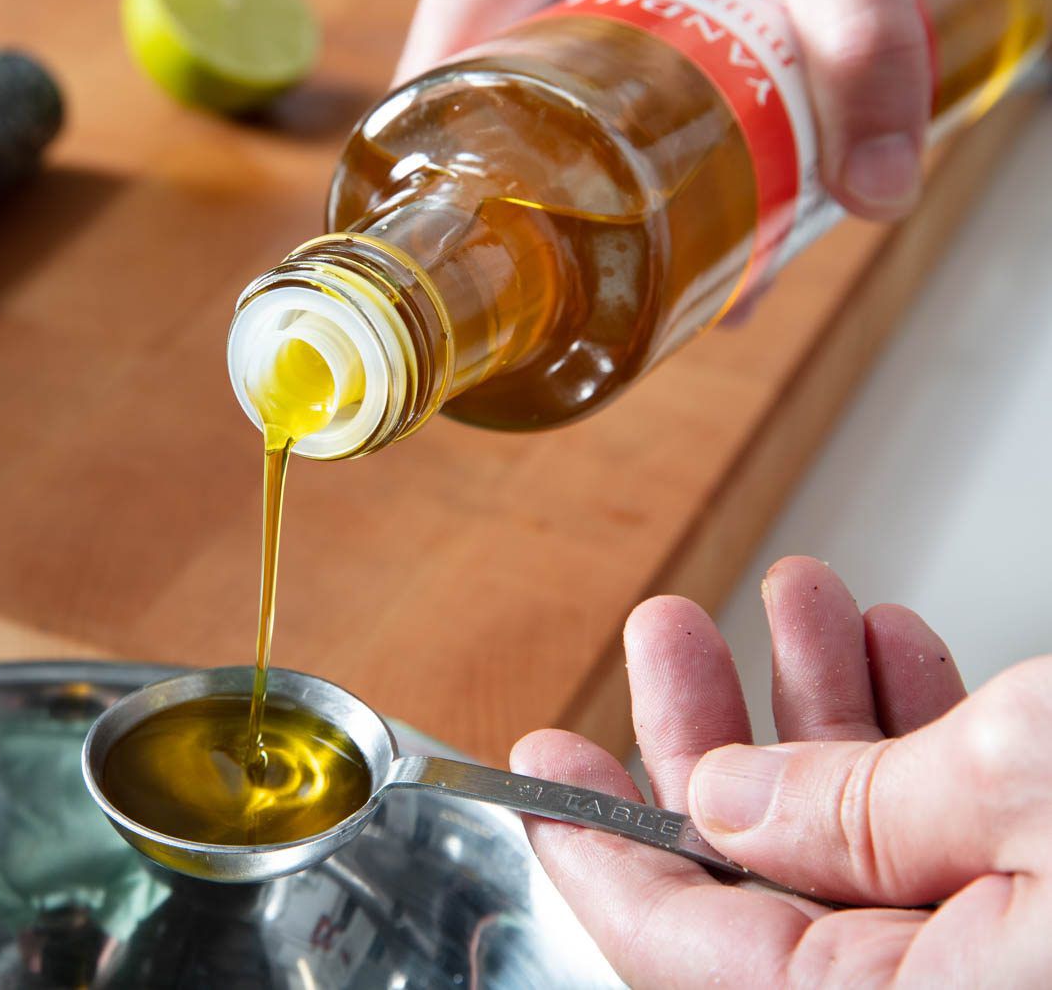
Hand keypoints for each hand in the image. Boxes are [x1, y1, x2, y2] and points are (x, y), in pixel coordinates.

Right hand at [400, 0, 929, 218]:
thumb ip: (858, 41)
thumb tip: (875, 195)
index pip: (429, 128)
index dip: (479, 218)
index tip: (546, 282)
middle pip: (476, 119)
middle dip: (555, 196)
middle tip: (644, 255)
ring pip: (505, 81)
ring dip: (576, 143)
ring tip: (665, 193)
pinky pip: (526, 32)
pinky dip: (580, 81)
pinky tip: (649, 110)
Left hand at [512, 556, 1051, 986]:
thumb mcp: (1013, 785)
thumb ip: (852, 811)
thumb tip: (724, 798)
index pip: (689, 950)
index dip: (600, 852)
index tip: (543, 772)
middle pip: (771, 878)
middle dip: (712, 735)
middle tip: (667, 638)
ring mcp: (1010, 951)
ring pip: (865, 837)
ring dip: (821, 702)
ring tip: (795, 597)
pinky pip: (954, 830)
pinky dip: (917, 731)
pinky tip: (886, 647)